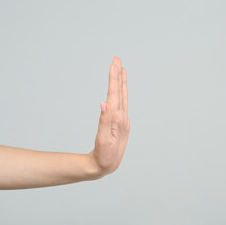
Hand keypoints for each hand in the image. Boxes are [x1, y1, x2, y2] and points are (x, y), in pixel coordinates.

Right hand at [89, 57, 129, 175]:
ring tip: (120, 69)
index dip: (114, 78)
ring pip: (122, 96)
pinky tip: (120, 89)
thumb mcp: (102, 140)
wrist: (107, 165)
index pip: (115, 93)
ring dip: (121, 81)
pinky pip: (122, 102)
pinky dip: (121, 92)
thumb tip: (104, 103)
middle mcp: (122, 117)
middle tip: (116, 59)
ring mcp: (123, 119)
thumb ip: (103, 121)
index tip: (113, 63)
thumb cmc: (104, 154)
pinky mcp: (121, 122)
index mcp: (117, 119)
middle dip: (118, 74)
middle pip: (120, 91)